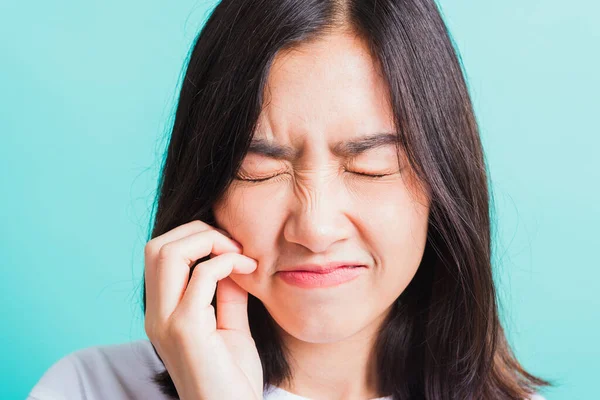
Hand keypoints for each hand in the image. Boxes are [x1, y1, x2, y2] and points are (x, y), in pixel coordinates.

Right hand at [144, 220, 262, 399]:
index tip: (230, 246)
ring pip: (167, 253)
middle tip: (234, 244)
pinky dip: (226, 261)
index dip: (193, 237)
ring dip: (208, 241)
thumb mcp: (230, 326)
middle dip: (198, 231)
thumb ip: (226, 292)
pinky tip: (249, 268)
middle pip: (156, 246)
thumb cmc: (232, 378)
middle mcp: (156, 315)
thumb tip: (231, 258)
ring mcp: (166, 322)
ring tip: (239, 253)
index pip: (158, 254)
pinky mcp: (186, 330)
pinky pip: (201, 276)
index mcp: (162, 313)